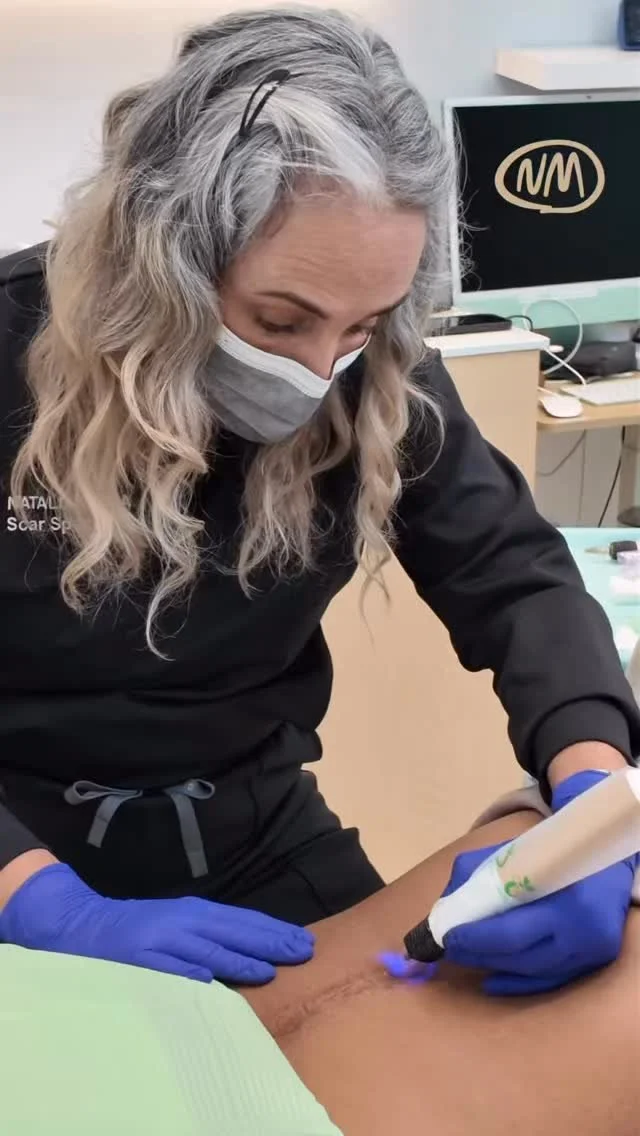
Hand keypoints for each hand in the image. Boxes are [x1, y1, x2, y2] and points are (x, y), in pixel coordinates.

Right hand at [0, 863, 314, 984]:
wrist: (86, 924)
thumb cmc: (142, 927)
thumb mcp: (181, 923)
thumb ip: (213, 935)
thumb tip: (259, 947)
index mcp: (196, 911)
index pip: (243, 921)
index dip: (274, 930)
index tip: (305, 940)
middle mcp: (183, 920)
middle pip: (233, 931)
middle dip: (269, 941)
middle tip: (303, 952)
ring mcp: (160, 939)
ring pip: (205, 950)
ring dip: (237, 959)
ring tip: (268, 970)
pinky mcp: (138, 957)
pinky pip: (167, 967)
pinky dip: (187, 973)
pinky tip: (209, 982)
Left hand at [440, 771, 637, 995]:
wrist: (608, 858)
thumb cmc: (552, 853)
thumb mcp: (511, 854)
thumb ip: (474, 879)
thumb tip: (441, 915)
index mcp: (562, 898)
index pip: (510, 931)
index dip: (473, 939)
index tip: (444, 939)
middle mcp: (581, 930)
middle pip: (519, 954)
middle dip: (477, 953)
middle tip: (448, 949)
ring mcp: (591, 949)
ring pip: (533, 970)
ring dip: (493, 967)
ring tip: (464, 958)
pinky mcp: (596, 960)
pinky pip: (551, 980)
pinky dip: (518, 983)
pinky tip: (491, 981)